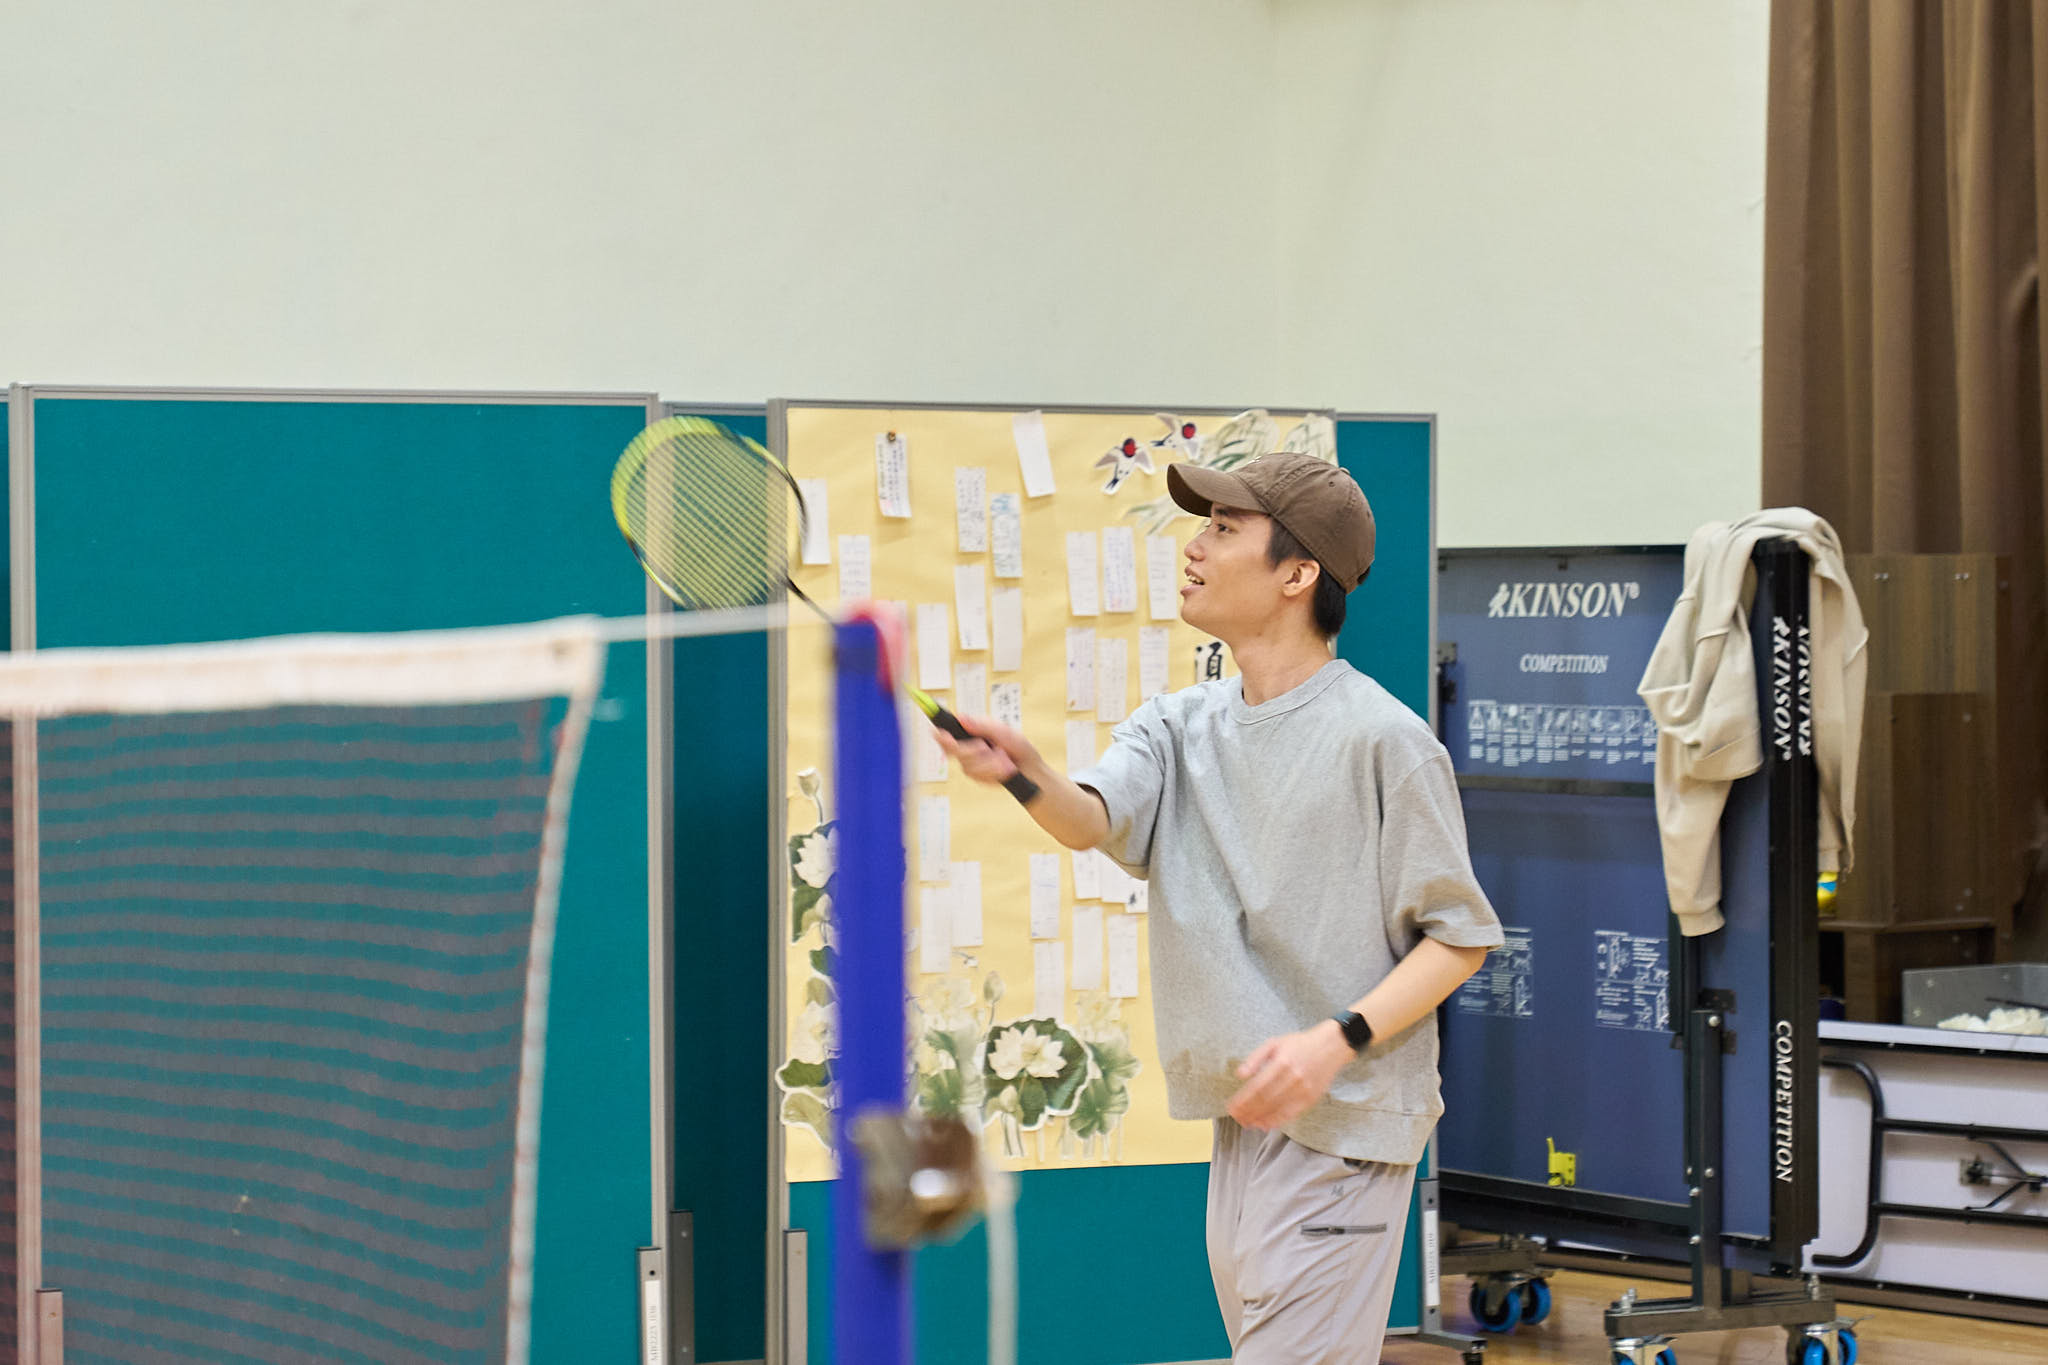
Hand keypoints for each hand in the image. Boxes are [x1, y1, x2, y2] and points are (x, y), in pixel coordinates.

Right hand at [931, 714, 1041, 788]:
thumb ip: (982, 726)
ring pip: (968, 765)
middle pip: (954, 750)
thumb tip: (961, 717)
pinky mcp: (977, 776)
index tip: (941, 734)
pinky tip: (1004, 769)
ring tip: (1005, 760)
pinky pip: (978, 776)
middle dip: (973, 751)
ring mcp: (971, 762)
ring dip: (989, 763)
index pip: (948, 731)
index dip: (941, 734)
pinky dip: (993, 772)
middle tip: (987, 748)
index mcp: (972, 730)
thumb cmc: (1018, 747)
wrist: (1030, 769)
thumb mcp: (1004, 732)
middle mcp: (968, 746)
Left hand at [1225, 1022, 1354, 1130]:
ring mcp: (1303, 1090)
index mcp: (1281, 1063)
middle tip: (1236, 1118)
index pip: (1256, 1087)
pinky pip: (1291, 1114)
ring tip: (1246, 1123)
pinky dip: (1277, 1121)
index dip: (1242, 1100)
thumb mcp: (1275, 1043)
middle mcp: (1292, 1078)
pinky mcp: (1310, 1099)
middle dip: (1248, 1112)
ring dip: (1259, 1119)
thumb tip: (1240, 1075)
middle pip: (1265, 1101)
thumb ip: (1255, 1058)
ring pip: (1277, 1110)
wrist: (1331, 1047)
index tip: (1231, 1107)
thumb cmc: (1299, 1044)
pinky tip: (1265, 1124)